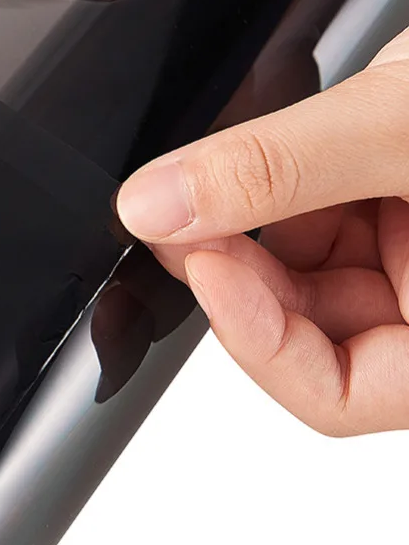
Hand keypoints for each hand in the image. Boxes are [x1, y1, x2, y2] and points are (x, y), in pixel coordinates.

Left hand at [116, 27, 408, 435]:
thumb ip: (281, 168)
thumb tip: (160, 203)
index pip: (336, 394)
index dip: (255, 340)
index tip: (204, 260)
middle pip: (309, 327)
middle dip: (239, 268)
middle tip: (181, 208)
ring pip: (304, 267)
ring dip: (253, 220)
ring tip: (230, 166)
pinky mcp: (403, 204)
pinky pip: (320, 213)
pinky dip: (281, 184)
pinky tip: (268, 150)